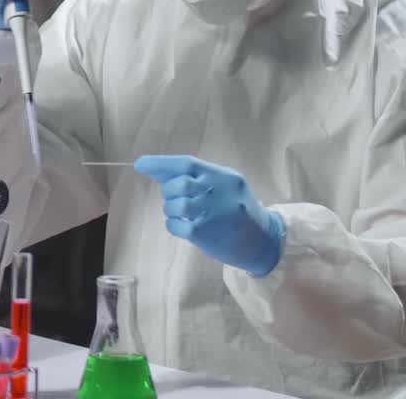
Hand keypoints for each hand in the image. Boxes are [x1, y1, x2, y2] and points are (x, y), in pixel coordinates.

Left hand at [134, 154, 284, 275]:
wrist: (263, 242)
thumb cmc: (238, 211)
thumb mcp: (223, 187)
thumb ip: (196, 178)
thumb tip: (156, 169)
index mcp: (224, 176)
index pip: (187, 163)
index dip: (161, 163)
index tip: (141, 164)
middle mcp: (220, 191)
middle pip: (180, 184)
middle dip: (169, 191)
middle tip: (174, 198)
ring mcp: (215, 213)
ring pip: (177, 204)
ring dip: (171, 209)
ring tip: (180, 214)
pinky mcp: (207, 233)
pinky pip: (176, 225)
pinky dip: (173, 224)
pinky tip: (181, 226)